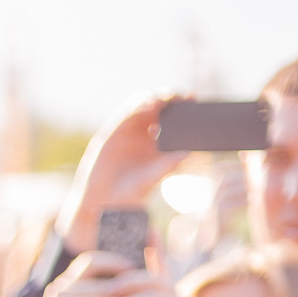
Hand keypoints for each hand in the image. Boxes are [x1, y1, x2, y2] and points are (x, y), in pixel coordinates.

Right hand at [59, 95, 192, 255]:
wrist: (103, 200)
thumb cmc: (131, 193)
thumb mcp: (153, 178)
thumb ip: (168, 165)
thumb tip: (188, 154)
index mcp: (159, 142)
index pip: (173, 118)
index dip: (183, 107)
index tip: (194, 102)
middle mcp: (145, 133)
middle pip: (161, 106)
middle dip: (172, 98)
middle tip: (186, 96)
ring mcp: (129, 130)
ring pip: (144, 104)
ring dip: (156, 97)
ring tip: (166, 98)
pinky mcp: (113, 130)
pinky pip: (127, 112)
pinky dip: (137, 105)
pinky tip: (148, 104)